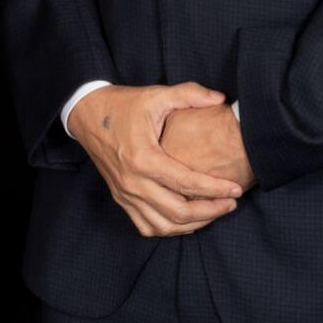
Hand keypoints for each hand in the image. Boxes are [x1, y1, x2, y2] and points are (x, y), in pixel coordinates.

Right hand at [70, 83, 242, 237]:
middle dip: (211, 211)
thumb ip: (189, 94)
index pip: (187, 183)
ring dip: (192, 224)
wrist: (86, 114)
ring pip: (164, 226)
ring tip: (213, 212)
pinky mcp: (121, 198)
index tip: (236, 189)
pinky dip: (169, 228)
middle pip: (179, 212)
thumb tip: (220, 98)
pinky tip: (187, 219)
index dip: (216, 189)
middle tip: (231, 203)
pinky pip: (147, 226)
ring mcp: (125, 194)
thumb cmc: (123, 105)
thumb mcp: (155, 94)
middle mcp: (133, 182)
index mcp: (144, 158)